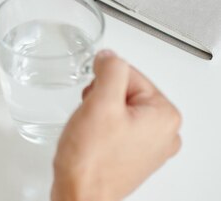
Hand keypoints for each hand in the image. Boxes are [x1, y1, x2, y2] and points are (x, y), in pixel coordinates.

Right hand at [52, 50, 181, 200]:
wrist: (79, 195)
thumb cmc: (91, 159)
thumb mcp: (100, 102)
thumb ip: (110, 70)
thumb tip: (109, 56)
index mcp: (165, 115)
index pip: (128, 73)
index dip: (102, 83)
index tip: (93, 100)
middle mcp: (165, 132)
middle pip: (125, 90)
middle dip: (101, 98)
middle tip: (92, 118)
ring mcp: (151, 146)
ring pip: (118, 107)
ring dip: (99, 112)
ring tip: (91, 132)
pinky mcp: (135, 155)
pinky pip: (116, 126)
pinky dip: (100, 128)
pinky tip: (92, 141)